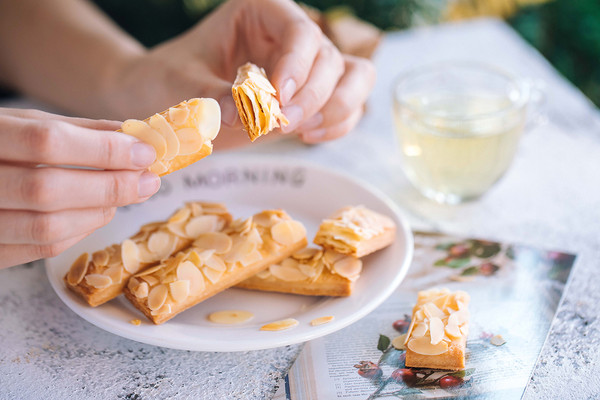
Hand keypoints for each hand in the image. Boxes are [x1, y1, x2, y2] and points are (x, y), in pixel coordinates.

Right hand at [0, 108, 158, 267]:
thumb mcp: (24, 123)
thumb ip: (79, 130)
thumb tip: (138, 136)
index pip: (48, 142)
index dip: (103, 149)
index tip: (146, 152)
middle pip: (48, 190)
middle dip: (110, 186)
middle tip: (149, 181)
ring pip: (46, 228)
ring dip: (99, 213)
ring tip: (126, 196)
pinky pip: (38, 251)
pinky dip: (78, 232)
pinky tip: (97, 214)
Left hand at [107, 0, 375, 147]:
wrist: (166, 97)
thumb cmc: (169, 80)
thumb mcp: (181, 86)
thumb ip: (214, 98)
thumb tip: (247, 115)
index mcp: (260, 11)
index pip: (299, 31)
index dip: (297, 66)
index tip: (278, 101)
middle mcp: (289, 33)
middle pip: (329, 57)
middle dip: (313, 95)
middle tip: (283, 126)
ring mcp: (306, 64)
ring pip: (354, 76)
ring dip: (336, 107)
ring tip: (302, 131)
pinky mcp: (312, 93)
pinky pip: (347, 104)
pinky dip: (339, 122)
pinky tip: (309, 137)